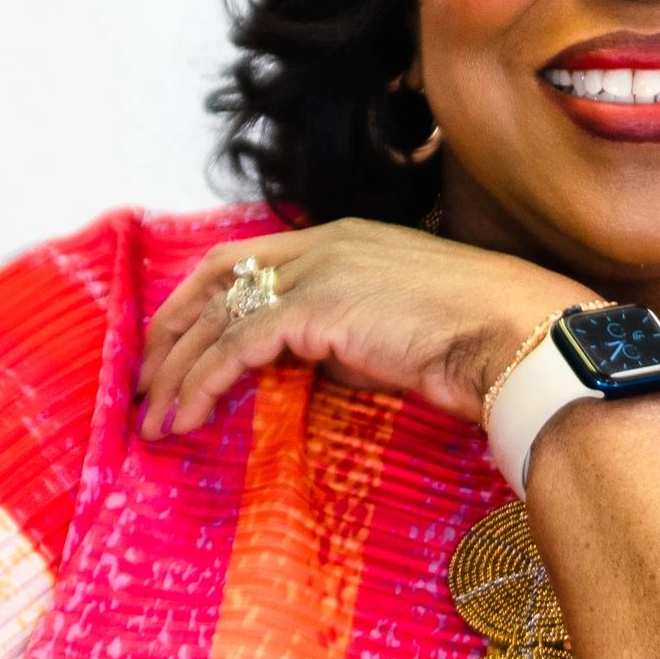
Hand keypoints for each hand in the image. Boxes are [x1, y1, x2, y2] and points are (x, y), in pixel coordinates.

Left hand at [137, 218, 585, 435]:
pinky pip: (236, 348)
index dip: (199, 302)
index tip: (175, 346)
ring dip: (178, 369)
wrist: (516, 337)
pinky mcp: (316, 310)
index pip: (246, 259)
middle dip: (171, 332)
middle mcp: (324, 245)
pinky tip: (186, 417)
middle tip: (143, 383)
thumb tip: (303, 367)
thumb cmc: (477, 343)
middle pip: (216, 279)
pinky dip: (202, 384)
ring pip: (218, 316)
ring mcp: (319, 271)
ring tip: (155, 417)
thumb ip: (342, 339)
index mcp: (343, 241)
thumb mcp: (395, 333)